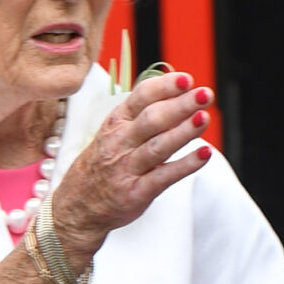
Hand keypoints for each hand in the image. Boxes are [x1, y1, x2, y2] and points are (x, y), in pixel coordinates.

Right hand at [50, 66, 212, 265]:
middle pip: (152, 119)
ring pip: (159, 145)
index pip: (140, 98)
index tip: (187, 79)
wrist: (78, 205)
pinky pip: (165, 176)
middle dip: (179, 105)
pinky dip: (186, 165)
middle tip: (204, 94)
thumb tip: (175, 91)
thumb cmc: (104, 164)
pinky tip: (204, 154)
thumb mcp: (114, 132)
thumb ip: (141, 114)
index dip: (164, 87)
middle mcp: (120, 142)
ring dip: (184, 131)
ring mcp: (128, 167)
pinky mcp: (138, 192)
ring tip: (204, 117)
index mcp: (116, 122)